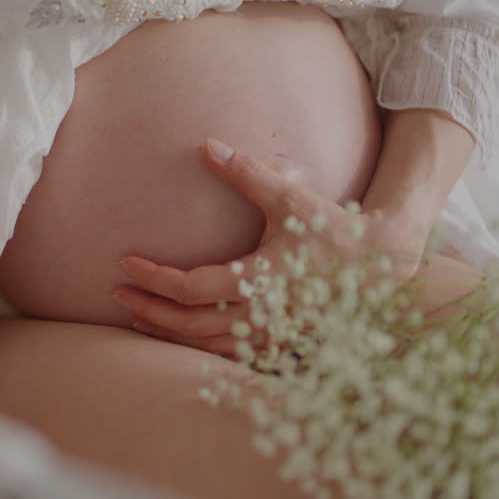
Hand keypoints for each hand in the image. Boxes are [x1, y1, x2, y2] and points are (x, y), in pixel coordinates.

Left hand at [112, 138, 430, 355]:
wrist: (381, 267)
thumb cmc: (333, 229)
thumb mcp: (289, 199)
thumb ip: (246, 174)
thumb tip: (207, 144)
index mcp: (261, 279)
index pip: (191, 288)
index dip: (153, 278)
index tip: (126, 261)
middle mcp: (262, 315)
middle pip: (189, 325)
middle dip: (149, 311)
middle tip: (117, 294)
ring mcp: (270, 335)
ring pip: (204, 346)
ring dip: (166, 333)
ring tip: (135, 316)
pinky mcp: (277, 342)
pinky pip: (225, 354)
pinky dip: (193, 347)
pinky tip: (174, 334)